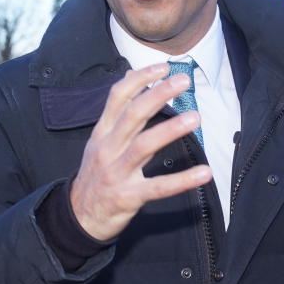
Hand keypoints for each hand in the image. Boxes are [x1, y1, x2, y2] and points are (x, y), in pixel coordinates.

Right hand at [69, 63, 212, 240]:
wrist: (78, 217)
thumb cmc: (96, 174)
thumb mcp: (100, 140)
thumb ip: (118, 112)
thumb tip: (130, 76)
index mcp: (102, 132)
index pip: (118, 97)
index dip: (140, 79)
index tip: (163, 66)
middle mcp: (107, 148)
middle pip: (133, 115)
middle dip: (158, 94)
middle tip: (183, 81)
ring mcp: (117, 172)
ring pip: (144, 145)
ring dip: (170, 129)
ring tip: (196, 117)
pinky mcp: (128, 197)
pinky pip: (158, 187)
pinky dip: (182, 180)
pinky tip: (204, 173)